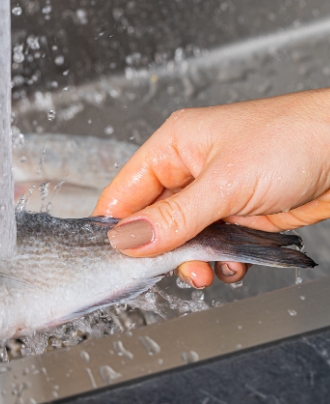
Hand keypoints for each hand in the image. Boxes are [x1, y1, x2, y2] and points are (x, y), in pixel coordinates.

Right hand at [93, 88, 329, 287]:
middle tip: (177, 269)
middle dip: (164, 250)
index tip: (119, 259)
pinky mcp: (240, 211)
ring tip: (209, 272)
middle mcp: (189, 168)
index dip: (118, 227)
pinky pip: (216, 244)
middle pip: (153, 220)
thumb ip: (173, 218)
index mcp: (173, 145)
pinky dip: (222, 261)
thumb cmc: (295, 141)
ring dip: (194, 260)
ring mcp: (215, 191)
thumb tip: (128, 240)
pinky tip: (234, 265)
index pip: (125, 191)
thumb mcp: (225, 184)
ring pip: (184, 237)